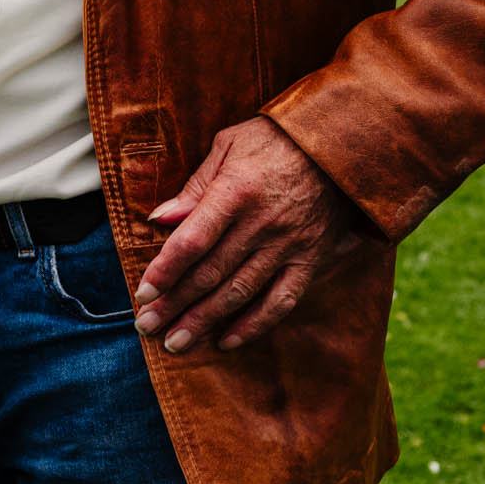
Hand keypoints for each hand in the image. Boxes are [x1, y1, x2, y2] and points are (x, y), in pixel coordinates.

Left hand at [135, 116, 361, 353]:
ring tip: (176, 343)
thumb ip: (194, 188)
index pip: (193, 241)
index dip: (166, 270)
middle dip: (175, 304)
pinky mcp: (310, 262)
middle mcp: (261, 226)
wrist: (342, 148)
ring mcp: (288, 247)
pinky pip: (281, 301)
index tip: (143, 292)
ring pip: (241, 293)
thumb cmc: (274, 140)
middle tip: (146, 326)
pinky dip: (254, 325)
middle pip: (211, 273)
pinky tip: (227, 342)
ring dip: (205, 321)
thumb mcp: (228, 146)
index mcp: (236, 193)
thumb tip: (159, 219)